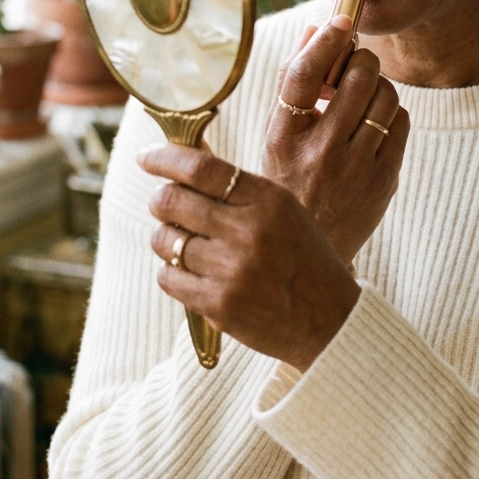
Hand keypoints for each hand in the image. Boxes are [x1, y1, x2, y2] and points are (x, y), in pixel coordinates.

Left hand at [140, 145, 359, 372]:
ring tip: (186, 245)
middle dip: (161, 201)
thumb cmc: (304, 259)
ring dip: (167, 240)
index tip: (147, 158)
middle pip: (172, 201)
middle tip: (165, 206)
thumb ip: (240, 190)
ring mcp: (232, 270)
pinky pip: (168, 277)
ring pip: (165, 240)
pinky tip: (194, 274)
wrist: (330, 320)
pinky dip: (172, 273)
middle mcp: (249, 231)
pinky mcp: (219, 304)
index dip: (165, 159)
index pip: (200, 168)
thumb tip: (183, 166)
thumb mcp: (285, 212)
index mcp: (268, 200)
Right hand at [262, 17, 409, 263]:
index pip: (304, 78)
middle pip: (358, 77)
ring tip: (361, 96)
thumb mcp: (277, 137)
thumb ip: (294, 82)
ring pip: (386, 96)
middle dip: (360, 60)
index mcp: (282, 139)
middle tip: (353, 64)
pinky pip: (400, 122)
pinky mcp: (385, 181)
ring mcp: (356, 169)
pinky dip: (389, 112)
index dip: (325, 42)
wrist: (309, 251)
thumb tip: (317, 30)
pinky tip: (372, 124)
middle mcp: (319, 153)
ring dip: (377, 84)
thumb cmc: (288, 181)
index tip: (341, 19)